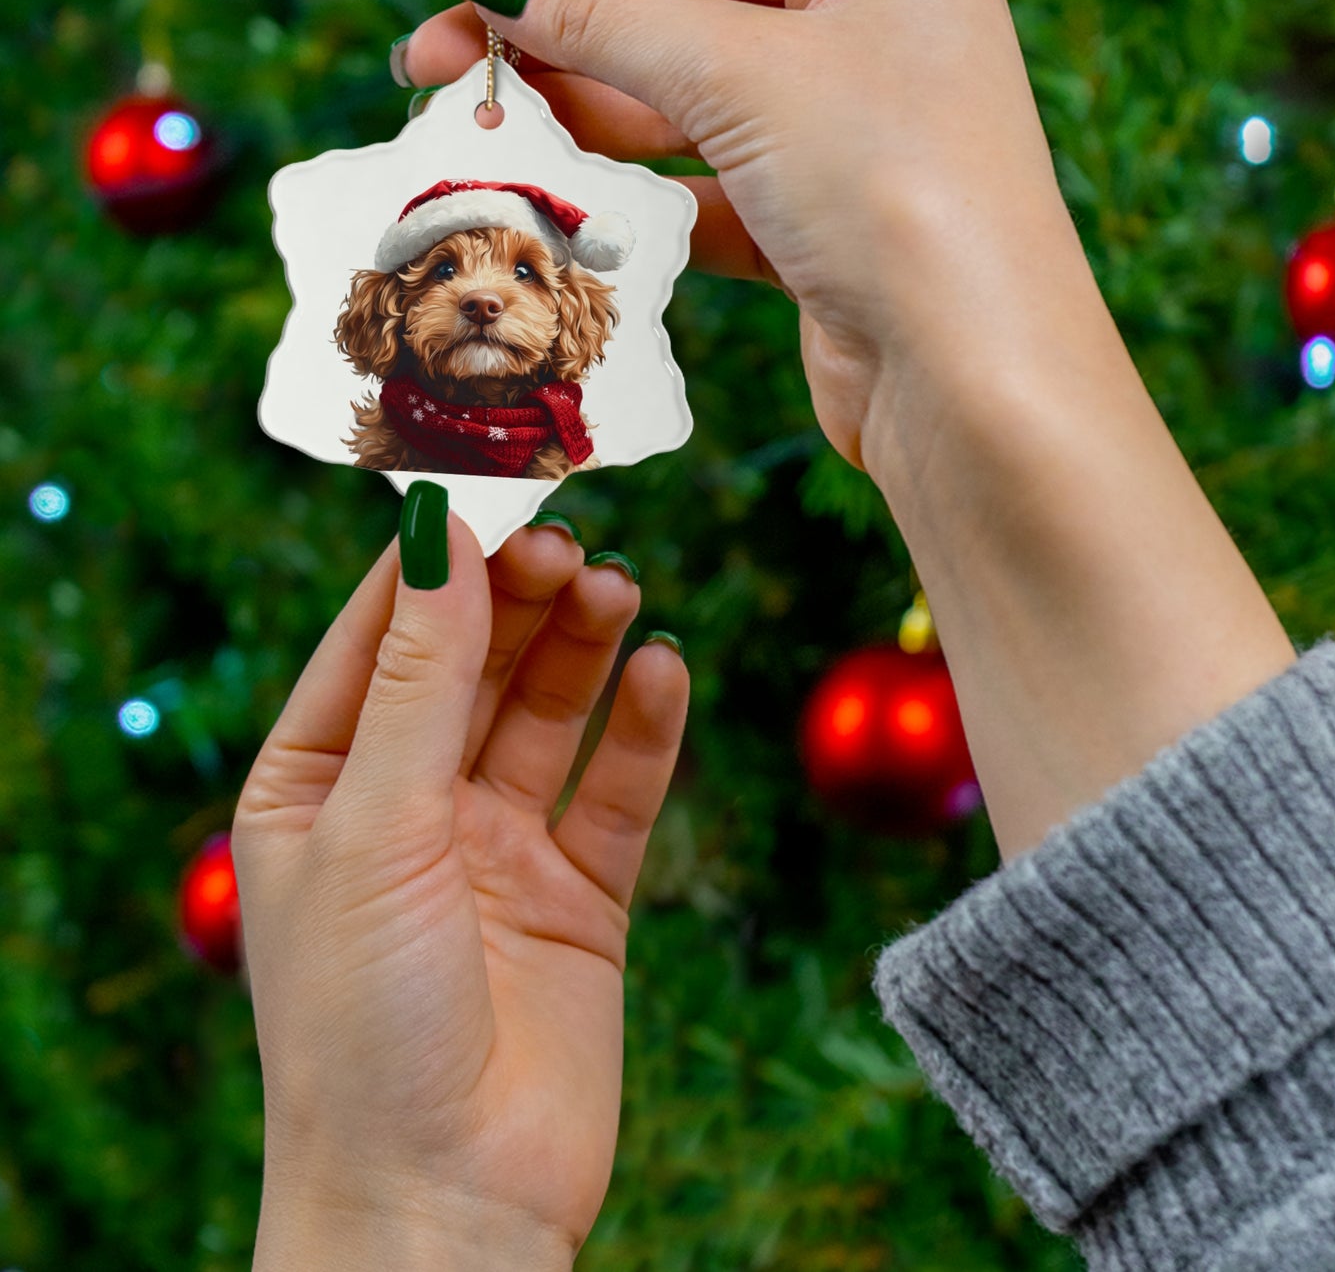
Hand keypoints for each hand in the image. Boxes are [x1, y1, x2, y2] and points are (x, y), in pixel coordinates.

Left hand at [232, 511, 687, 1267]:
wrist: (445, 1205)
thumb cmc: (362, 1025)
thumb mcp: (375, 827)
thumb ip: (419, 679)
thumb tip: (439, 533)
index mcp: (317, 786)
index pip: (377, 639)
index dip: (434, 563)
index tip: (492, 487)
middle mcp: (407, 807)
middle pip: (473, 665)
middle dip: (519, 598)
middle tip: (573, 540)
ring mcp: (497, 849)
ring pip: (549, 713)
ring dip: (584, 647)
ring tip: (620, 589)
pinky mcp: (579, 895)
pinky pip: (616, 789)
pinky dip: (643, 729)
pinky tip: (664, 670)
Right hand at [402, 0, 1095, 471]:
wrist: (973, 385)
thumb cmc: (896, 193)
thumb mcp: (743, 76)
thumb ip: (608, 16)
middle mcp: (871, 32)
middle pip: (678, 15)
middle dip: (556, 39)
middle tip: (432, 65)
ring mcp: (846, 135)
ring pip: (685, 109)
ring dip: (583, 121)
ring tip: (479, 132)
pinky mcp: (820, 228)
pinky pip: (706, 191)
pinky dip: (636, 198)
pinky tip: (563, 202)